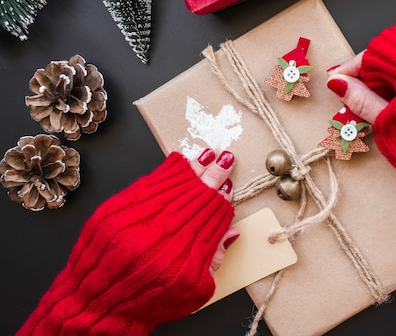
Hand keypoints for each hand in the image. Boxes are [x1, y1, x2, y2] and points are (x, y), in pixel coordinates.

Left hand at [18, 150, 236, 334]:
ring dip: (192, 170)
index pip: (208, 219)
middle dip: (212, 177)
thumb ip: (212, 260)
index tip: (227, 189)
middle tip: (226, 160)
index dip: (220, 202)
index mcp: (179, 258)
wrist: (98, 305)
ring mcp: (132, 222)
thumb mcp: (191, 290)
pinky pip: (145, 185)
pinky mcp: (112, 212)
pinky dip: (164, 173)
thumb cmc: (146, 300)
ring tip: (207, 156)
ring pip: (170, 187)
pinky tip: (179, 162)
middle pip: (193, 198)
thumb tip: (231, 232)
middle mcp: (155, 237)